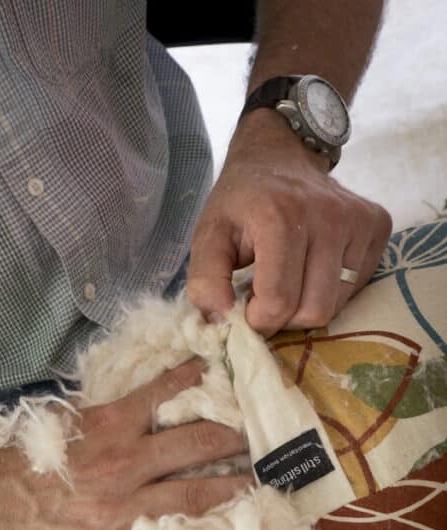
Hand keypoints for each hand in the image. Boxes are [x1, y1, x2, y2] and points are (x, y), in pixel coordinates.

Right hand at [0, 360, 250, 529]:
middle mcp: (124, 464)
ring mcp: (119, 512)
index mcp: (107, 425)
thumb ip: (92, 422)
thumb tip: (123, 415)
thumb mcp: (50, 426)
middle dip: (232, 439)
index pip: (164, 393)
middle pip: (196, 445)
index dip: (196, 381)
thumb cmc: (0, 461)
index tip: (218, 377)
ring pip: (192, 498)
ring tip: (254, 488)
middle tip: (256, 439)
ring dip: (229, 491)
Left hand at [186, 110, 392, 336]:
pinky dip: (331, 291)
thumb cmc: (241, 201)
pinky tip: (312, 268)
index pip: (278, 301)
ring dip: (307, 307)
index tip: (246, 308)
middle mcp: (327, 216)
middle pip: (313, 311)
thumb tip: (222, 321)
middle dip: (285, 318)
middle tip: (267, 298)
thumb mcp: (208, 236)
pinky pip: (356, 287)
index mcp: (280, 217)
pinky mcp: (377, 225)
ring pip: (337, 305)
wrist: (280, 154)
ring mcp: (358, 219)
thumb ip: (205, 282)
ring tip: (288, 282)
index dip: (258, 320)